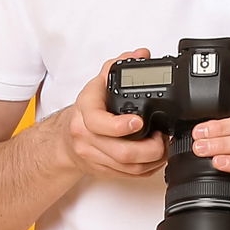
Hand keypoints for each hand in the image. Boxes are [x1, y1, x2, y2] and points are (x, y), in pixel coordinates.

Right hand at [64, 49, 167, 179]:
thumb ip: (117, 66)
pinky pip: (130, 175)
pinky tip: (156, 157)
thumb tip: (140, 54)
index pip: (99, 123)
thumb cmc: (85, 110)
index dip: (121, 126)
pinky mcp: (104, 170)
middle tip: (163, 137)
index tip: (139, 122)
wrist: (65, 139)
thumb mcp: (97, 85)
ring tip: (164, 145)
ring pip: (129, 167)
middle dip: (151, 147)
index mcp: (85, 113)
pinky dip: (148, 168)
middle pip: (122, 152)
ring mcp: (94, 156)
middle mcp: (87, 137)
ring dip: (153, 159)